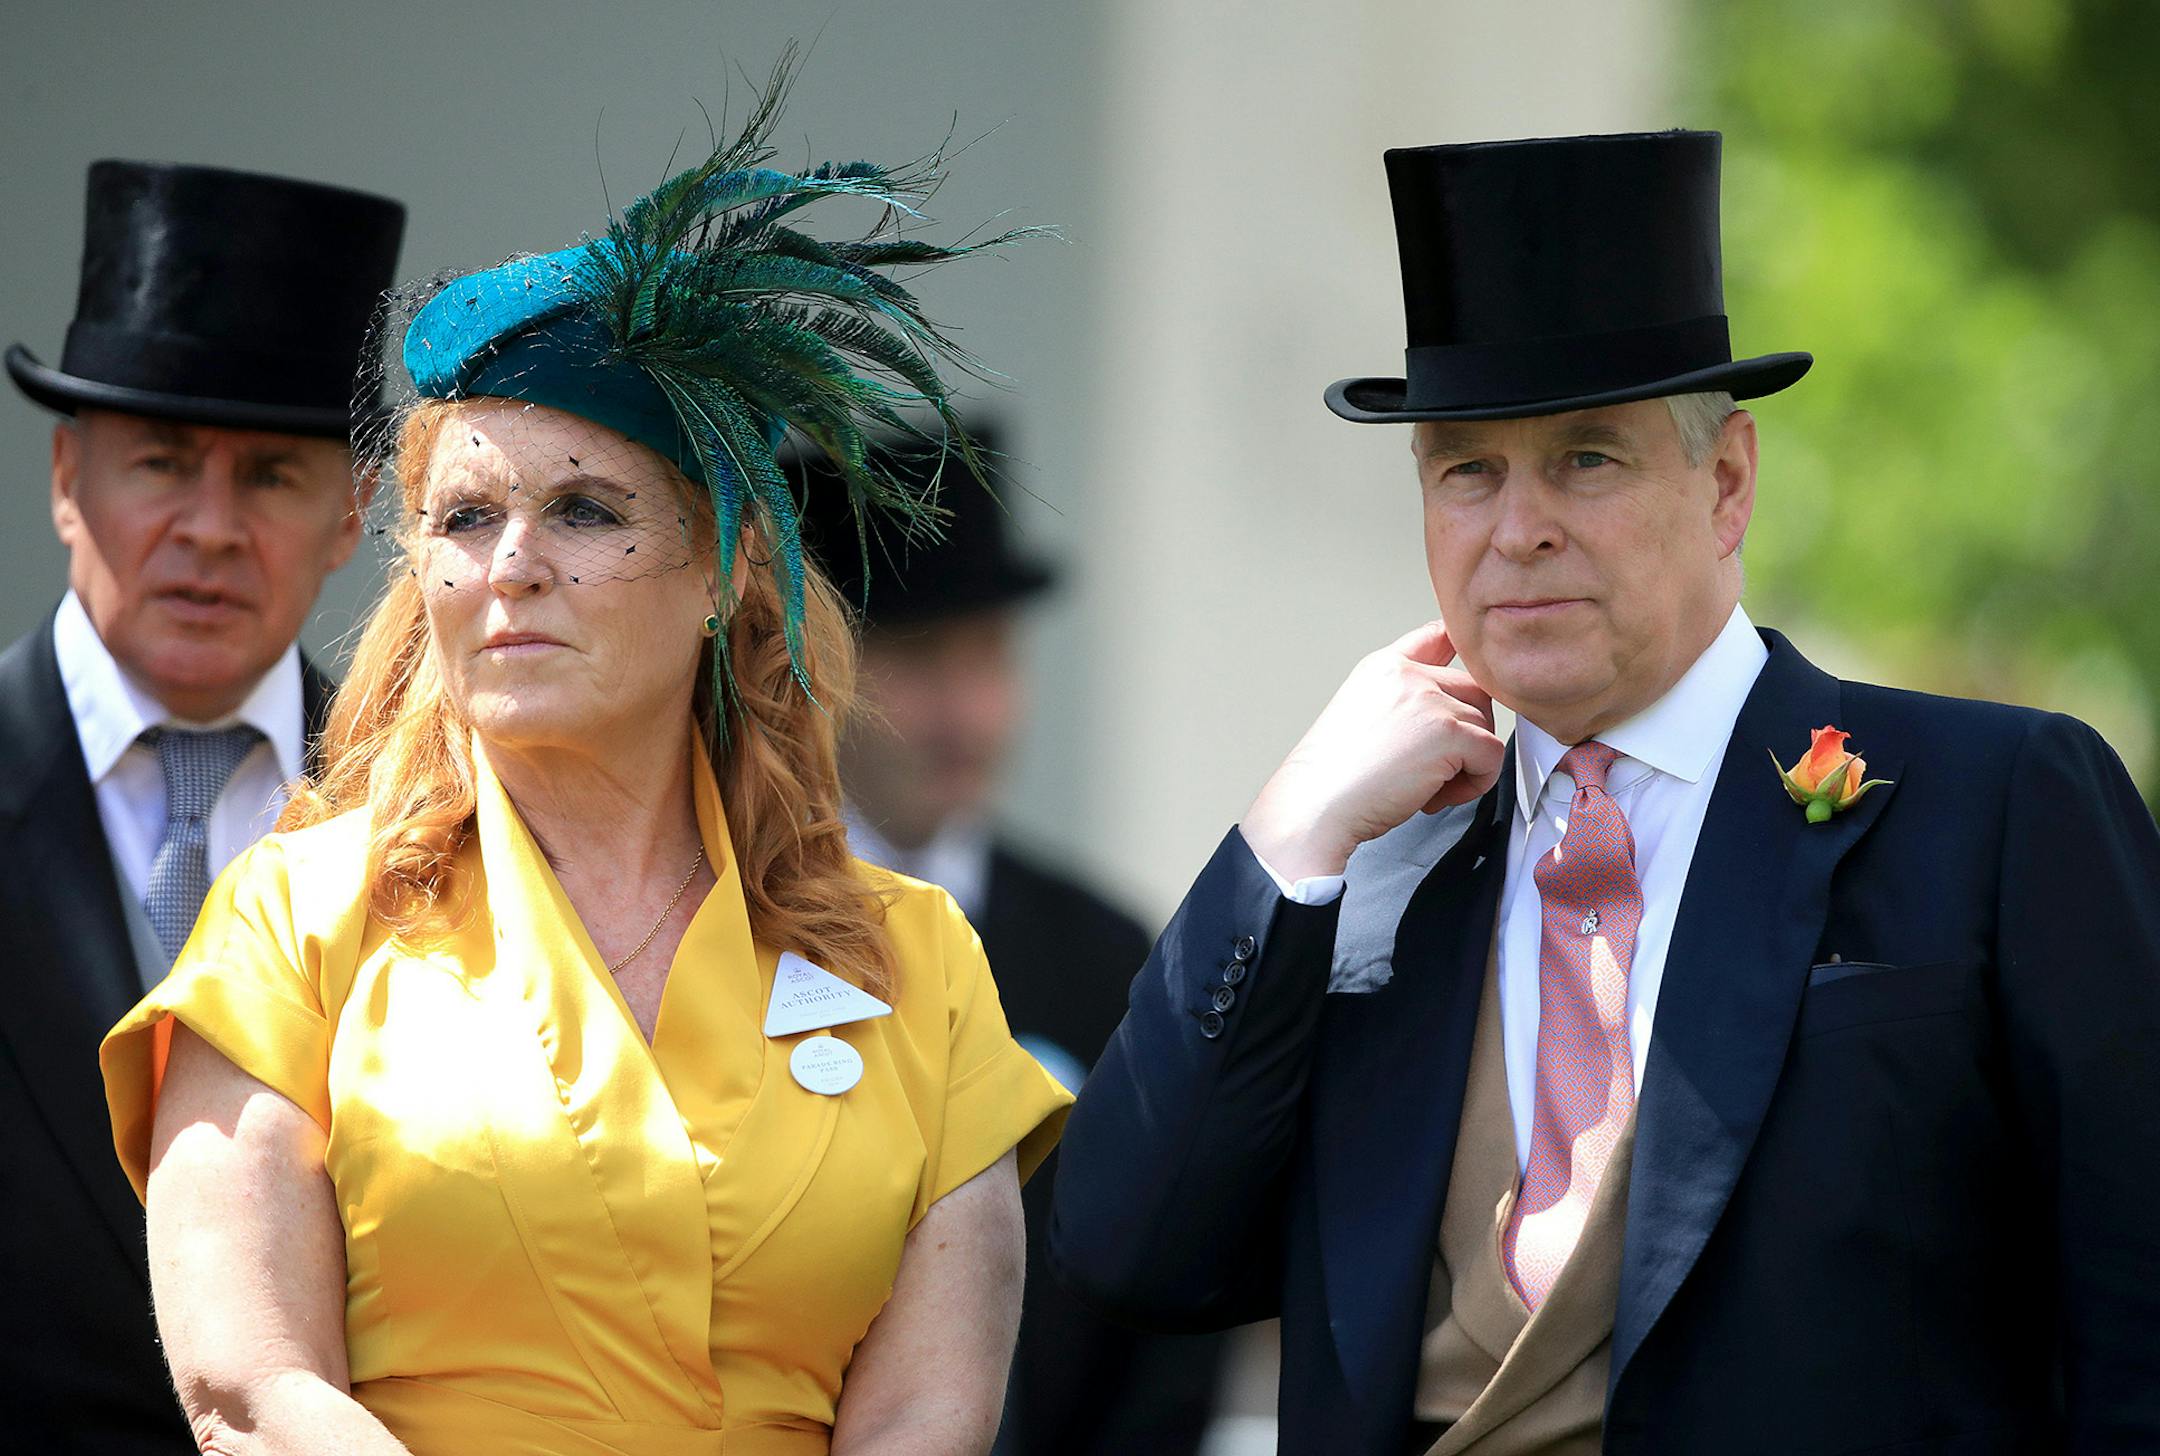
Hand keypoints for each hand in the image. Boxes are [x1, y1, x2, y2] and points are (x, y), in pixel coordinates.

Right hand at [1241, 621, 1502, 880]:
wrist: (1315, 806)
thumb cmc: (1332, 778)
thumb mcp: (1361, 718)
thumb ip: (1402, 703)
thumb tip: (1446, 715)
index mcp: (1384, 668)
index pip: (1438, 636)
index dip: (1461, 653)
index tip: (1466, 675)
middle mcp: (1408, 675)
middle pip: (1475, 690)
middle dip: (1466, 732)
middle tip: (1434, 767)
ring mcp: (1430, 700)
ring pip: (1485, 727)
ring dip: (1467, 764)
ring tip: (1426, 788)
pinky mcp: (1449, 733)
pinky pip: (1493, 756)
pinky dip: (1476, 783)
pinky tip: (1436, 797)